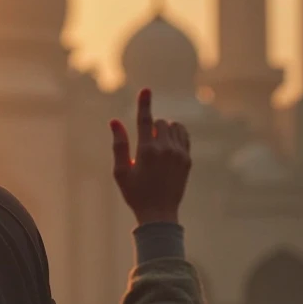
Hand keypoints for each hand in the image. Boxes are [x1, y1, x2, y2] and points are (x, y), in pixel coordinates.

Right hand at [110, 88, 190, 225]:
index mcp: (146, 151)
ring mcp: (179, 154)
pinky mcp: (187, 159)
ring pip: (174, 127)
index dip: (144, 103)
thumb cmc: (135, 193)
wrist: (159, 213)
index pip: (145, 120)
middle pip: (160, 122)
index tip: (146, 90)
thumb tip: (115, 121)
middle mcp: (165, 149)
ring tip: (157, 144)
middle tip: (146, 144)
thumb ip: (119, 145)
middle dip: (152, 127)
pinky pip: (184, 136)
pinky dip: (176, 134)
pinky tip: (169, 144)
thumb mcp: (121, 171)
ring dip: (165, 129)